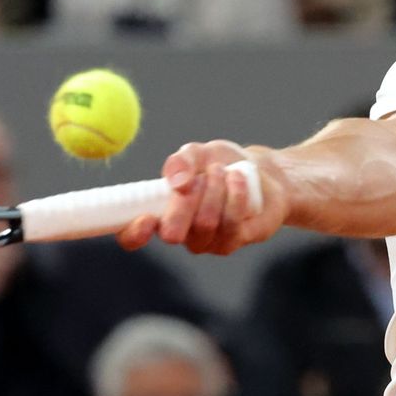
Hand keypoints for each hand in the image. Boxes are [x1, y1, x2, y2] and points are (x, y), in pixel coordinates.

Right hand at [117, 140, 287, 255]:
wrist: (263, 172)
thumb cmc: (222, 164)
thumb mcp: (198, 153)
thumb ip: (181, 161)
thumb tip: (175, 181)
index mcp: (160, 212)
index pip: (133, 235)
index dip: (134, 233)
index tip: (146, 218)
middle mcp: (180, 233)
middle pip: (172, 232)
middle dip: (185, 201)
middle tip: (198, 178)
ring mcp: (207, 241)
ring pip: (204, 224)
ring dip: (213, 191)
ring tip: (221, 172)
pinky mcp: (233, 242)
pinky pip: (229, 224)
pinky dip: (233, 195)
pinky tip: (237, 179)